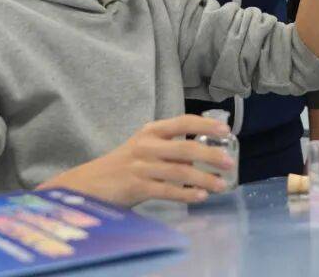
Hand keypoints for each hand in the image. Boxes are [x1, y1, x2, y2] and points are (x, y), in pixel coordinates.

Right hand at [36, 115, 234, 205]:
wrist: (89, 183)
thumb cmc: (125, 164)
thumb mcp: (146, 147)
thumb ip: (171, 147)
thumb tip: (206, 154)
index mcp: (151, 130)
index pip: (182, 122)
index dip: (205, 125)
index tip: (226, 130)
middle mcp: (146, 145)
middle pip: (184, 148)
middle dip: (209, 154)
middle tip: (229, 162)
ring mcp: (140, 166)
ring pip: (178, 171)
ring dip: (203, 179)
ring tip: (221, 185)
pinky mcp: (135, 187)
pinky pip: (166, 190)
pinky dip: (185, 193)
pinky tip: (200, 197)